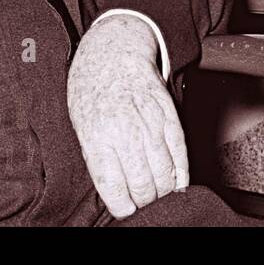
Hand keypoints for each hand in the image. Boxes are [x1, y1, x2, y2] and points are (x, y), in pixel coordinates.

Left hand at [66, 15, 187, 218]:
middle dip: (143, 202)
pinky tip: (176, 183)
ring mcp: (151, 125)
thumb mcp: (81, 125)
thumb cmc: (92, 90)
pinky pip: (180, 154)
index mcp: (98, 138)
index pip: (114, 188)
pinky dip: (181, 174)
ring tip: (157, 194)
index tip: (124, 210)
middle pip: (143, 185)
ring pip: (164, 174)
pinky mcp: (170, 117)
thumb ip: (97, 157)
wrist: (115, 54)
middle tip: (142, 204)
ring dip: (162, 191)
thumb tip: (114, 190)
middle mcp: (126, 133)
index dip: (122, 207)